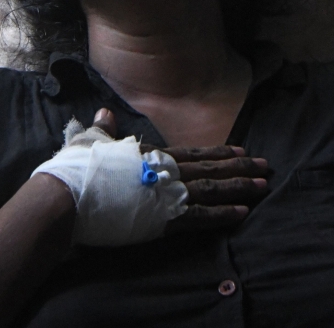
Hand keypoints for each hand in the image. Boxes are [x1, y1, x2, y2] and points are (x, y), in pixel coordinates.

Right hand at [91, 108, 268, 232]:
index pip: (192, 152)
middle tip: (265, 166)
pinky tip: (243, 212)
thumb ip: (104, 129)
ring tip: (262, 185)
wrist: (68, 195)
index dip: (217, 151)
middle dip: (239, 167)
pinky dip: (223, 214)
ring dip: (239, 186)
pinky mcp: (163, 219)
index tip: (240, 149)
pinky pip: (201, 217)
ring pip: (212, 189)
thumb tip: (105, 113)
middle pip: (210, 167)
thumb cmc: (76, 169)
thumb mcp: (90, 142)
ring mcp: (165, 194)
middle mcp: (163, 170)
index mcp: (149, 154)